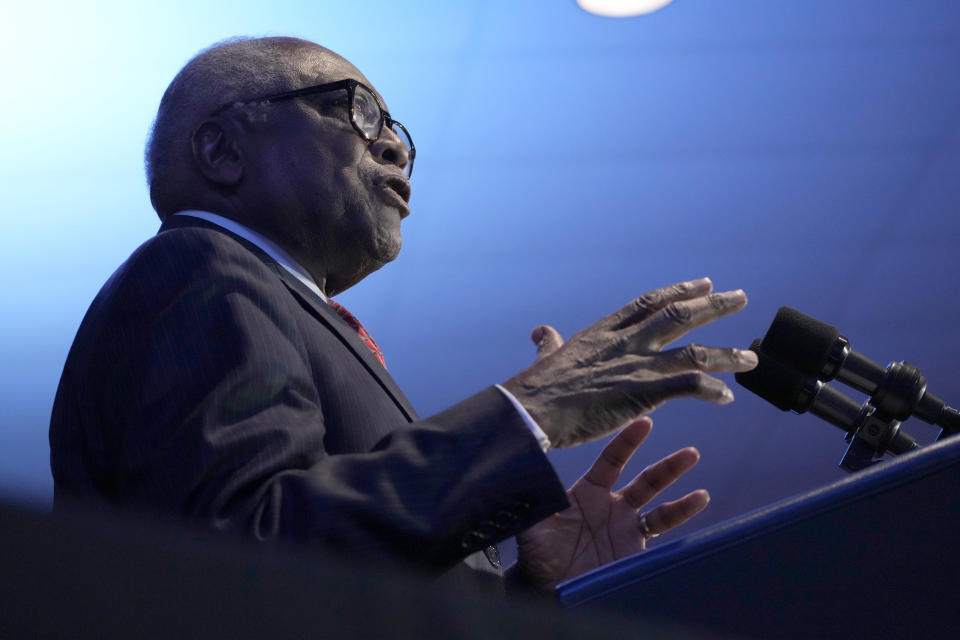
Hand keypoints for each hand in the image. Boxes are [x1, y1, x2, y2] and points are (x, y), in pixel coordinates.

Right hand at [502, 278, 756, 447]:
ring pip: (694, 351)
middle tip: (740, 297)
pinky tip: (727, 396)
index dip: (679, 291)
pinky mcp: (645, 391)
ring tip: (751, 358)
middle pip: (679, 316)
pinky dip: (712, 389)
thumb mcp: (547, 356)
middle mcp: (627, 342)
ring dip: (727, 354)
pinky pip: (690, 386)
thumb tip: (542, 331)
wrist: (534, 409)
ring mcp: (638, 365)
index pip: (649, 303)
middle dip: (714, 306)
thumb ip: (551, 342)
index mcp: (604, 331)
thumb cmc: (536, 388)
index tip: (703, 283)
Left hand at [515, 417, 707, 590]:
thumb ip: (533, 501)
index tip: (645, 423)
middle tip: (690, 453)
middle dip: (668, 467)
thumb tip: (524, 473)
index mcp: (587, 493)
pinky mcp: (634, 547)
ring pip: (658, 503)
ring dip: (679, 493)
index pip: (611, 461)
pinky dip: (679, 517)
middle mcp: (610, 505)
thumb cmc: (537, 556)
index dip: (627, 442)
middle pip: (645, 480)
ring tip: (701, 486)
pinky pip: (660, 529)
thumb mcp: (531, 527)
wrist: (550, 589)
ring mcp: (625, 526)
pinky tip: (698, 504)